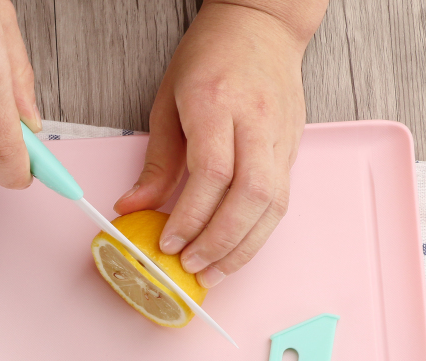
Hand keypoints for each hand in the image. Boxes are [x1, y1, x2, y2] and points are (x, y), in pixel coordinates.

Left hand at [114, 0, 327, 286]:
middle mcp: (256, 122)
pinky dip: (257, 233)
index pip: (212, 172)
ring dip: (242, 247)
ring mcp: (281, 137)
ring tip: (212, 272)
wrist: (262, 24)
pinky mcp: (293, 149)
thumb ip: (156, 161)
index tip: (169, 242)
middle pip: (249, 195)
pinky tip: (234, 251)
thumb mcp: (167, 101)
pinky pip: (280, 201)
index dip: (190, 216)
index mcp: (218, 103)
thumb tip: (132, 207)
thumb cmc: (211, 55)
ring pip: (273, 204)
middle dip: (219, 241)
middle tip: (190, 265)